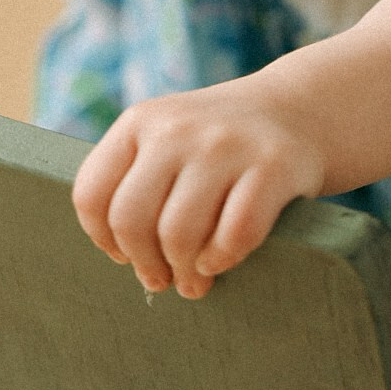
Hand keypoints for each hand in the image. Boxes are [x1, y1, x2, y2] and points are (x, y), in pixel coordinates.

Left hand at [70, 79, 326, 299]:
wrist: (298, 110)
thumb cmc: (217, 146)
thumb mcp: (166, 138)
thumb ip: (133, 181)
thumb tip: (120, 254)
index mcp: (140, 120)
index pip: (92, 193)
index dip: (102, 238)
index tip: (125, 254)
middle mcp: (178, 127)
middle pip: (131, 220)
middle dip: (144, 263)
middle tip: (161, 279)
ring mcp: (226, 144)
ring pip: (179, 233)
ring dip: (184, 271)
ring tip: (194, 279)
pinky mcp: (272, 164)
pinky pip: (235, 234)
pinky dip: (222, 259)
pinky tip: (220, 260)